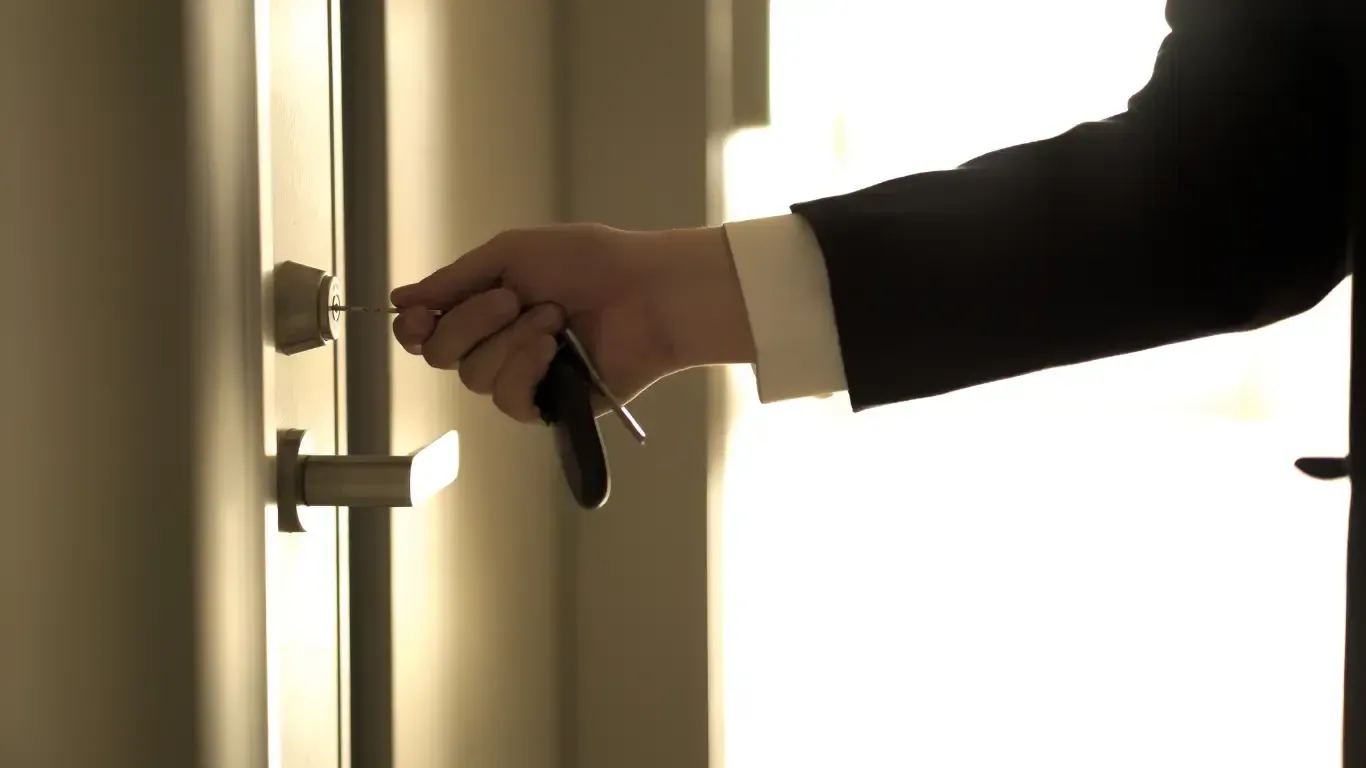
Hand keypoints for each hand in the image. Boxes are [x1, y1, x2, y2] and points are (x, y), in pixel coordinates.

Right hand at [390, 223, 754, 422]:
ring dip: (509, 341)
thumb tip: (400, 301)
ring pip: (473, 377)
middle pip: (441, 354)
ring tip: (552, 318)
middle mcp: (498, 344)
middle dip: (471, 321)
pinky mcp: (549, 405)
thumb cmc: (590, 263)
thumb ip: (453, 280)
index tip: (421, 316)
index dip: (416, 327)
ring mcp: (523, 376)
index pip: (427, 331)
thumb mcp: (511, 253)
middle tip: (512, 297)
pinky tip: (554, 349)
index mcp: (486, 306)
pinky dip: (525, 368)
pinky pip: (508, 400)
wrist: (645, 291)